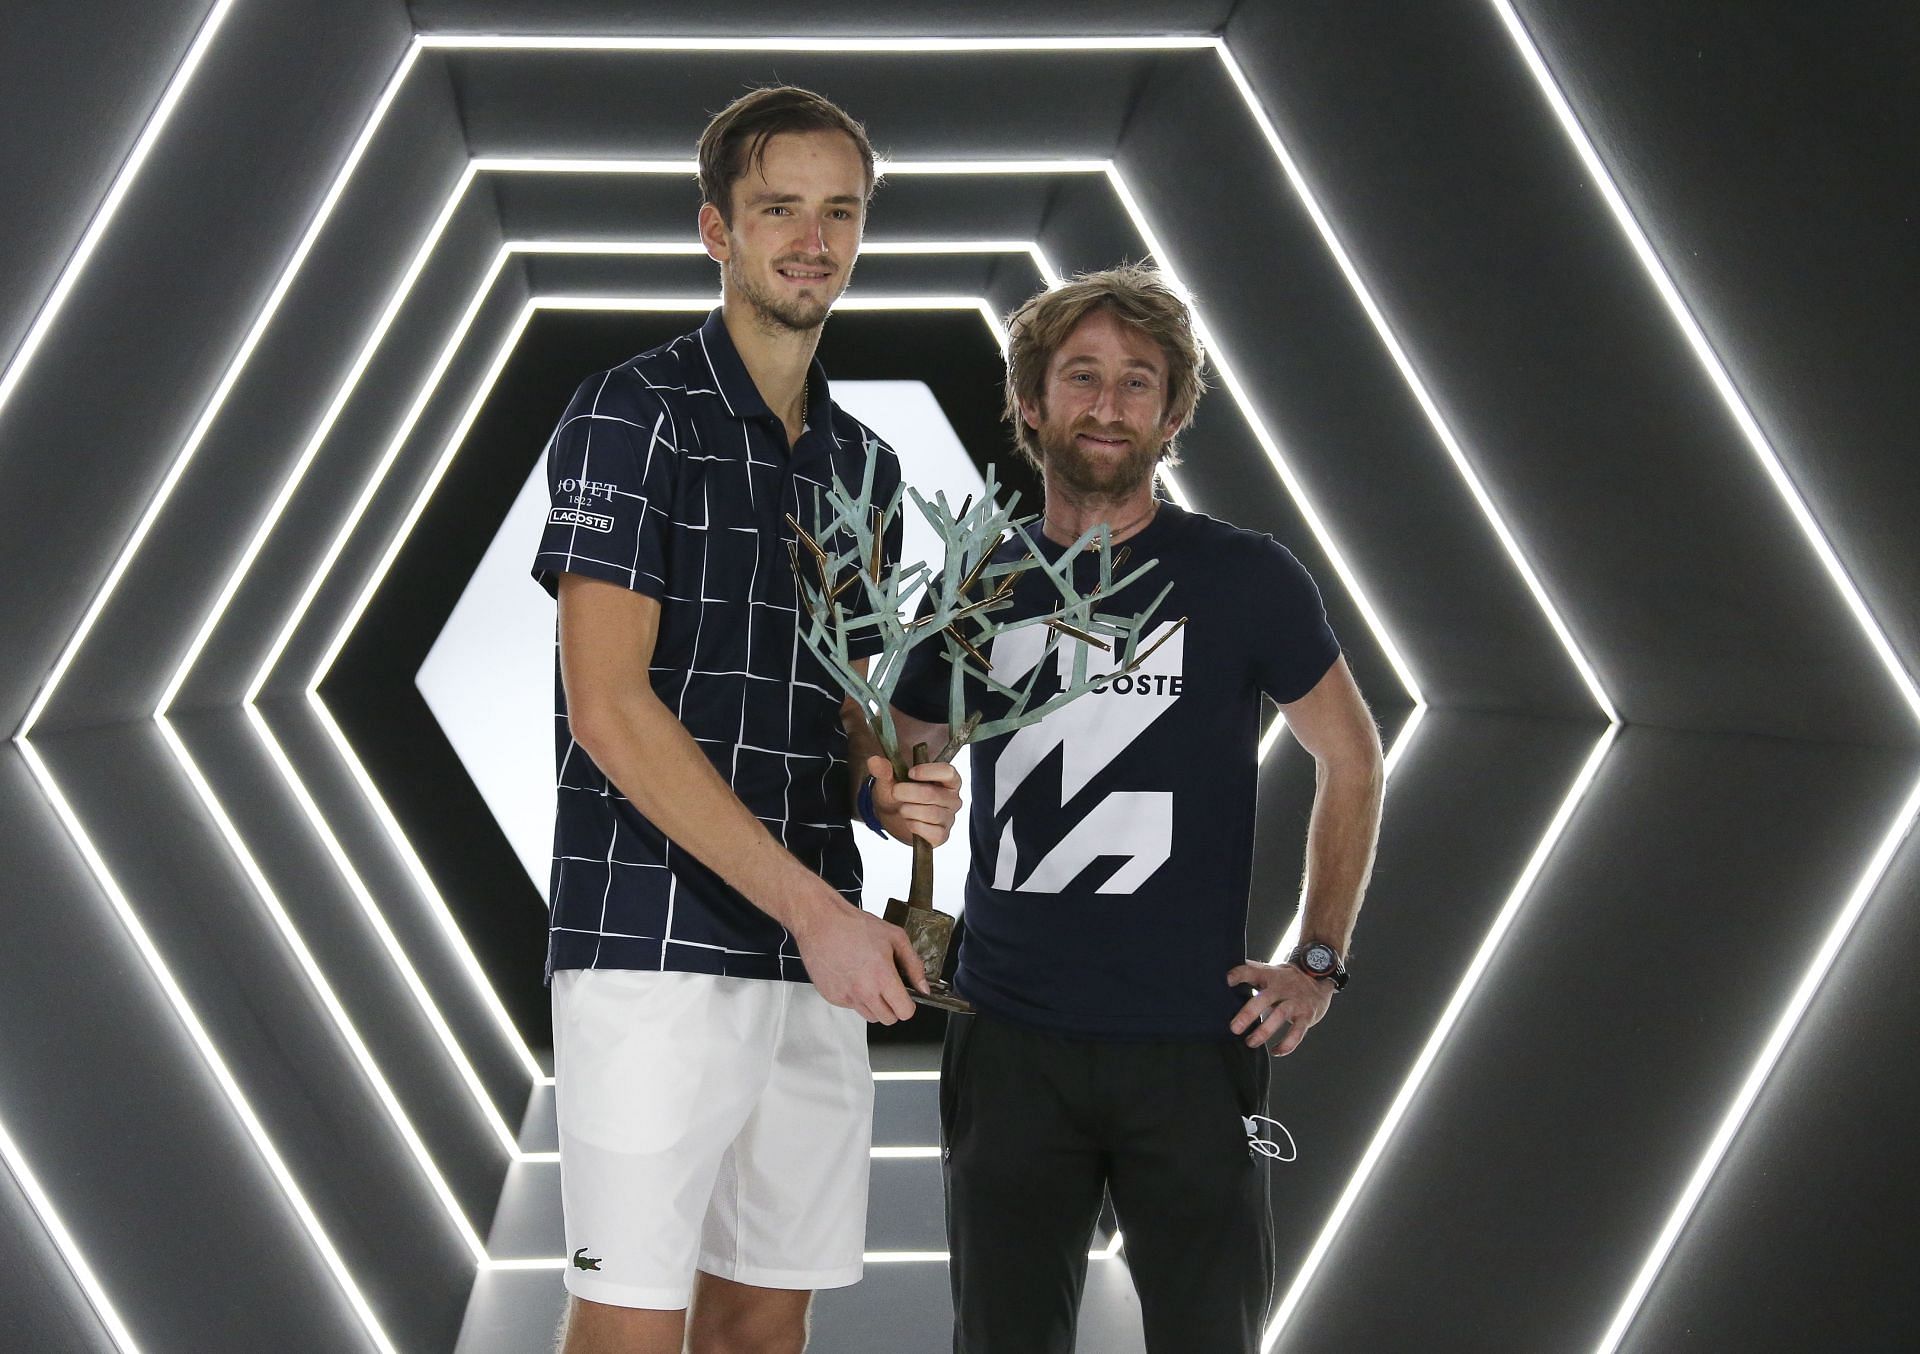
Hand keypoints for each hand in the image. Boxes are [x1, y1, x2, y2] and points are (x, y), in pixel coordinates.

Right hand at [793, 889, 928, 1023]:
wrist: (821, 922)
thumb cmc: (854, 926)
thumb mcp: (895, 937)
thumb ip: (914, 965)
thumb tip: (923, 986)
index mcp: (882, 977)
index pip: (904, 1012)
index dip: (908, 1005)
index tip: (905, 997)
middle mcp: (864, 991)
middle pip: (888, 1019)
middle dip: (893, 1006)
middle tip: (889, 988)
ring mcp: (846, 996)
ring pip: (870, 1016)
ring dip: (874, 1004)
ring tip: (870, 981)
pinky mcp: (832, 997)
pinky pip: (851, 1007)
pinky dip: (856, 998)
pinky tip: (854, 978)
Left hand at [868, 755, 962, 845]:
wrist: (894, 817)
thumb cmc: (900, 795)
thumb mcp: (890, 780)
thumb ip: (883, 770)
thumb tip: (874, 761)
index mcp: (947, 779)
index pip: (948, 772)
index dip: (929, 771)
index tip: (910, 773)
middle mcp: (952, 798)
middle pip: (932, 794)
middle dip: (908, 793)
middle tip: (896, 792)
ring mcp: (948, 818)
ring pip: (930, 813)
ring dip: (908, 810)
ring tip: (902, 808)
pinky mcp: (942, 835)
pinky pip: (930, 831)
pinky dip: (914, 826)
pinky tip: (909, 821)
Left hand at [1227, 961, 1334, 1055]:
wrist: (1318, 978)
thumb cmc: (1286, 979)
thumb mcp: (1270, 971)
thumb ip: (1250, 971)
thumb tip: (1224, 971)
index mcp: (1270, 975)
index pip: (1252, 971)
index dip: (1239, 974)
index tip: (1226, 980)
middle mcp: (1282, 987)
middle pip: (1264, 998)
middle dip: (1248, 1014)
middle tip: (1234, 1028)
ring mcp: (1295, 1002)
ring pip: (1280, 1016)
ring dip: (1264, 1031)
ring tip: (1250, 1042)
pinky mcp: (1306, 1016)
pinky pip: (1297, 1032)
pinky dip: (1286, 1044)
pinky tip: (1275, 1051)